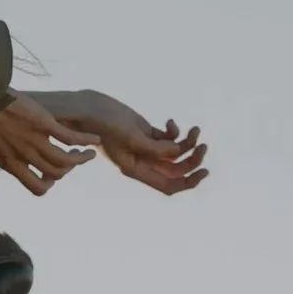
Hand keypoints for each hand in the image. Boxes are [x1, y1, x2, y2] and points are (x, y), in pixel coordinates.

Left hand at [0, 98, 100, 195]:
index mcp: (12, 164)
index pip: (37, 187)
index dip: (47, 185)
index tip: (50, 177)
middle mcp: (26, 156)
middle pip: (56, 173)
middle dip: (68, 169)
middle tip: (72, 159)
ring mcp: (36, 141)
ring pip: (67, 160)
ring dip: (82, 158)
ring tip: (89, 153)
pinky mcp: (45, 124)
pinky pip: (71, 138)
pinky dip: (86, 140)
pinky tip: (94, 139)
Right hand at [17, 90, 207, 195]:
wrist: (88, 107)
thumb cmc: (103, 123)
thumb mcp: (130, 135)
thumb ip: (154, 147)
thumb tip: (178, 151)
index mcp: (137, 170)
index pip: (168, 186)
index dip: (189, 183)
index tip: (204, 171)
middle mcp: (143, 162)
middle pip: (176, 169)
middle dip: (193, 159)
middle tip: (203, 145)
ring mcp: (145, 148)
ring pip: (175, 153)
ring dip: (188, 143)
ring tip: (195, 130)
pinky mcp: (146, 133)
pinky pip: (169, 138)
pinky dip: (175, 131)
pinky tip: (170, 121)